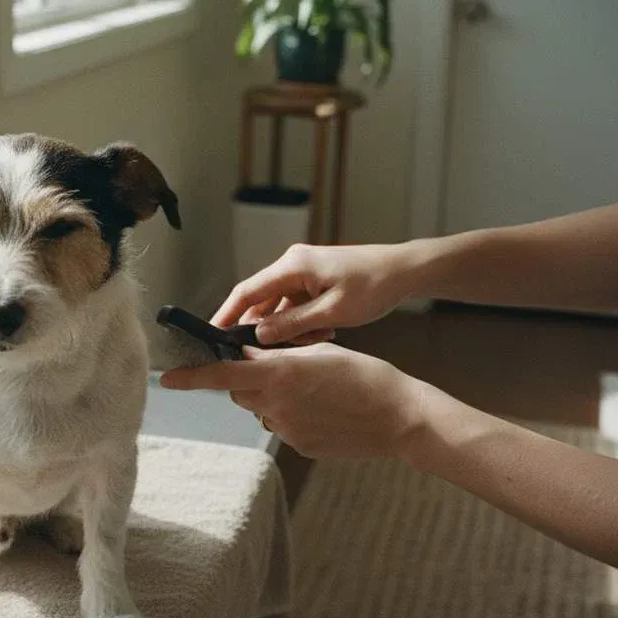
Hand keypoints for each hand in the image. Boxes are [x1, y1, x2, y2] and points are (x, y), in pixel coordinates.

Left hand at [159, 343, 430, 459]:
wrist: (400, 418)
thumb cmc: (365, 375)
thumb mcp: (319, 352)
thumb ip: (278, 355)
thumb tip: (248, 353)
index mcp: (280, 374)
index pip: (222, 374)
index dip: (191, 377)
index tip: (167, 379)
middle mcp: (277, 404)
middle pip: (239, 390)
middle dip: (245, 379)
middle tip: (276, 367)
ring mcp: (288, 429)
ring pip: (261, 409)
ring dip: (272, 398)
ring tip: (313, 390)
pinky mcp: (300, 446)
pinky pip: (283, 426)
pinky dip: (292, 415)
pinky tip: (323, 410)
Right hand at [212, 243, 421, 344]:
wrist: (405, 271)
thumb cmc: (374, 286)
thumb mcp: (332, 312)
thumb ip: (293, 325)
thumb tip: (259, 336)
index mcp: (292, 266)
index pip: (246, 292)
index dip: (226, 314)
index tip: (212, 335)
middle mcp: (292, 265)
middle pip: (261, 301)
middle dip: (265, 329)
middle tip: (270, 353)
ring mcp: (302, 272)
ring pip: (280, 307)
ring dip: (290, 328)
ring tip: (316, 339)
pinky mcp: (313, 281)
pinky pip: (295, 305)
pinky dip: (303, 322)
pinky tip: (324, 332)